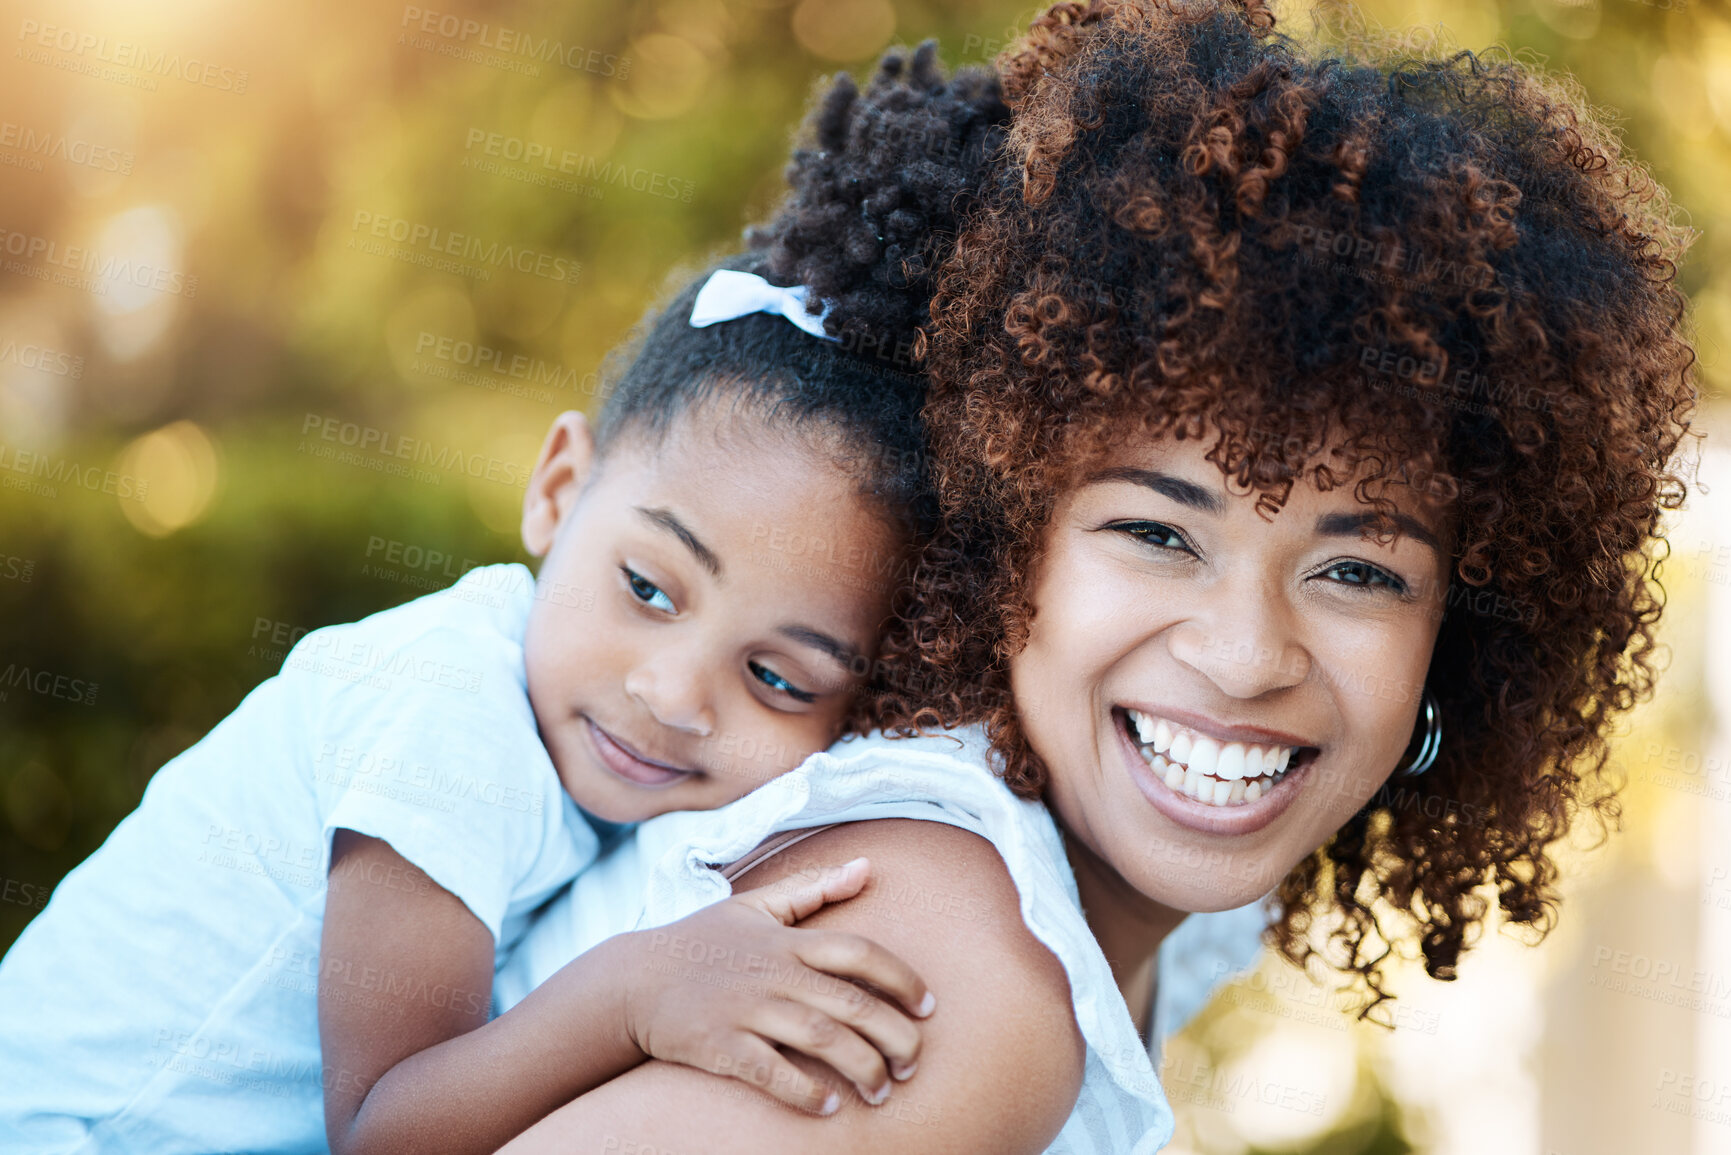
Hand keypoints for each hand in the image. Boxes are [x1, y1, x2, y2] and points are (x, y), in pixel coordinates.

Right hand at [619, 857, 935, 1114]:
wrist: (633, 980)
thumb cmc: (703, 941)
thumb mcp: (756, 906)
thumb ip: (813, 888)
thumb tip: (867, 866)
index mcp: (787, 940)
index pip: (860, 952)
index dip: (902, 978)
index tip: (928, 1008)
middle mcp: (773, 972)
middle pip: (851, 1003)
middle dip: (894, 1037)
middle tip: (914, 1064)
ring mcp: (746, 1009)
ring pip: (821, 1039)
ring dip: (861, 1069)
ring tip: (882, 1092)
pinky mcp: (719, 1045)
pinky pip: (770, 1071)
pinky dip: (804, 1091)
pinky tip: (829, 1107)